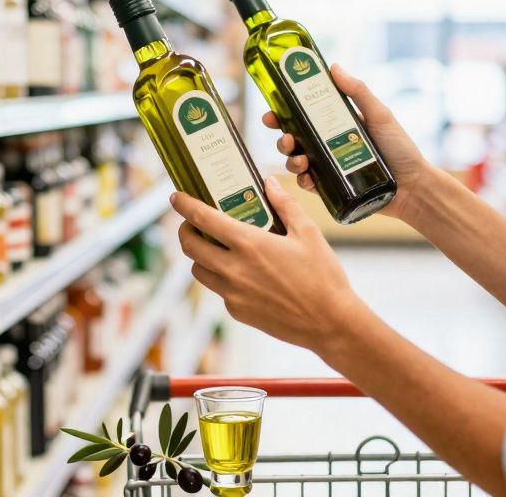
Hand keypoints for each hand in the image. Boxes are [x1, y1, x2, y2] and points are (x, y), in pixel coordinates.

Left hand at [171, 178, 367, 351]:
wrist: (329, 322)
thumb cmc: (322, 276)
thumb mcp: (308, 233)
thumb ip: (285, 205)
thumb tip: (269, 183)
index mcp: (249, 243)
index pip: (202, 218)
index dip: (184, 205)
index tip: (175, 197)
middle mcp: (233, 269)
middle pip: (189, 246)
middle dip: (185, 230)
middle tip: (192, 223)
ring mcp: (232, 293)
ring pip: (199, 270)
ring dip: (200, 256)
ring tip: (214, 248)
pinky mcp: (237, 312)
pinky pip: (218, 290)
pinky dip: (221, 278)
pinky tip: (240, 273)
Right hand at [267, 64, 431, 221]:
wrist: (413, 187)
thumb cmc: (401, 148)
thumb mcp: (380, 115)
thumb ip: (358, 92)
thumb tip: (334, 66)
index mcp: (337, 123)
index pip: (304, 114)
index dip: (284, 112)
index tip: (272, 112)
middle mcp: (330, 144)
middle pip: (294, 138)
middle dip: (282, 138)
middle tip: (285, 138)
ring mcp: (329, 167)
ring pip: (297, 160)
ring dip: (291, 159)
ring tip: (300, 160)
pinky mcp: (331, 188)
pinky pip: (309, 184)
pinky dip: (303, 181)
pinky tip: (307, 178)